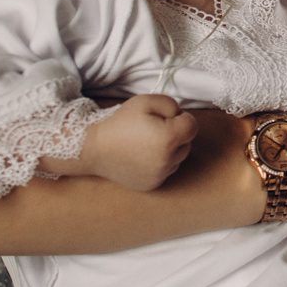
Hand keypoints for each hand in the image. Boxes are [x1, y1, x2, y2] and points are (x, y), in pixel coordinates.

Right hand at [56, 94, 196, 191]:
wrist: (94, 148)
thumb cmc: (120, 122)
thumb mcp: (145, 101)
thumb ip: (171, 105)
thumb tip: (181, 117)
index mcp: (168, 139)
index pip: (192, 126)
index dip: (180, 118)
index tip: (164, 118)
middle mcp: (167, 161)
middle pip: (186, 143)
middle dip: (176, 134)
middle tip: (153, 129)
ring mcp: (159, 176)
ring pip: (177, 158)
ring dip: (169, 150)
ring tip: (146, 143)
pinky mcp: (152, 185)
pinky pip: (166, 171)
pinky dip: (159, 163)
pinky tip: (142, 156)